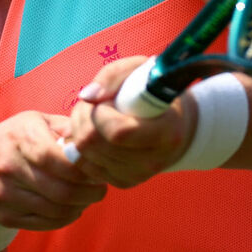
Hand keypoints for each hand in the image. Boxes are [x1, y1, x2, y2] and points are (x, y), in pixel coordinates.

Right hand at [0, 111, 106, 230]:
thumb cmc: (17, 137)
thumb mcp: (36, 121)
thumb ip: (67, 128)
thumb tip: (96, 140)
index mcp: (21, 136)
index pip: (57, 159)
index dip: (83, 170)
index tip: (99, 171)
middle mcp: (8, 165)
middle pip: (60, 189)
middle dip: (88, 193)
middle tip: (100, 190)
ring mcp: (4, 193)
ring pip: (54, 210)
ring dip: (79, 207)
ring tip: (88, 198)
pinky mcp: (3, 215)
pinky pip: (44, 223)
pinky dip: (65, 218)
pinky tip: (72, 208)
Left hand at [66, 56, 197, 187]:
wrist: (174, 122)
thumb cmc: (154, 89)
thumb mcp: (141, 69)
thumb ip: (113, 76)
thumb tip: (87, 96)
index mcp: (167, 132)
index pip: (118, 132)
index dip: (100, 113)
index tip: (105, 99)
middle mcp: (154, 160)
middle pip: (96, 144)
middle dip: (82, 117)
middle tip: (89, 103)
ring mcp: (139, 175)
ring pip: (86, 155)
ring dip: (78, 129)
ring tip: (91, 114)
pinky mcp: (124, 182)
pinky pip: (86, 168)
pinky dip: (79, 148)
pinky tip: (90, 132)